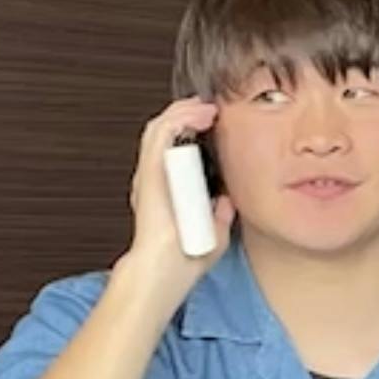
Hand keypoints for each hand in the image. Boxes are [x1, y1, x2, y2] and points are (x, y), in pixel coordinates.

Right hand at [118, 97, 235, 298]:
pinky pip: (161, 134)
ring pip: (160, 127)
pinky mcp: (151, 171)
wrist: (166, 271)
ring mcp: (151, 173)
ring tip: (204, 107)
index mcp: (168, 190)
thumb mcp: (214, 233)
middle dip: (186, 114)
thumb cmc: (184, 260)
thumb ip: (219, 214)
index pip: (173, 149)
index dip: (188, 130)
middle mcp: (156, 178)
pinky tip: (199, 114)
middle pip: (165, 132)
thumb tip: (227, 200)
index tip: (210, 121)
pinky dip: (179, 118)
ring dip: (183, 111)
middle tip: (208, 108)